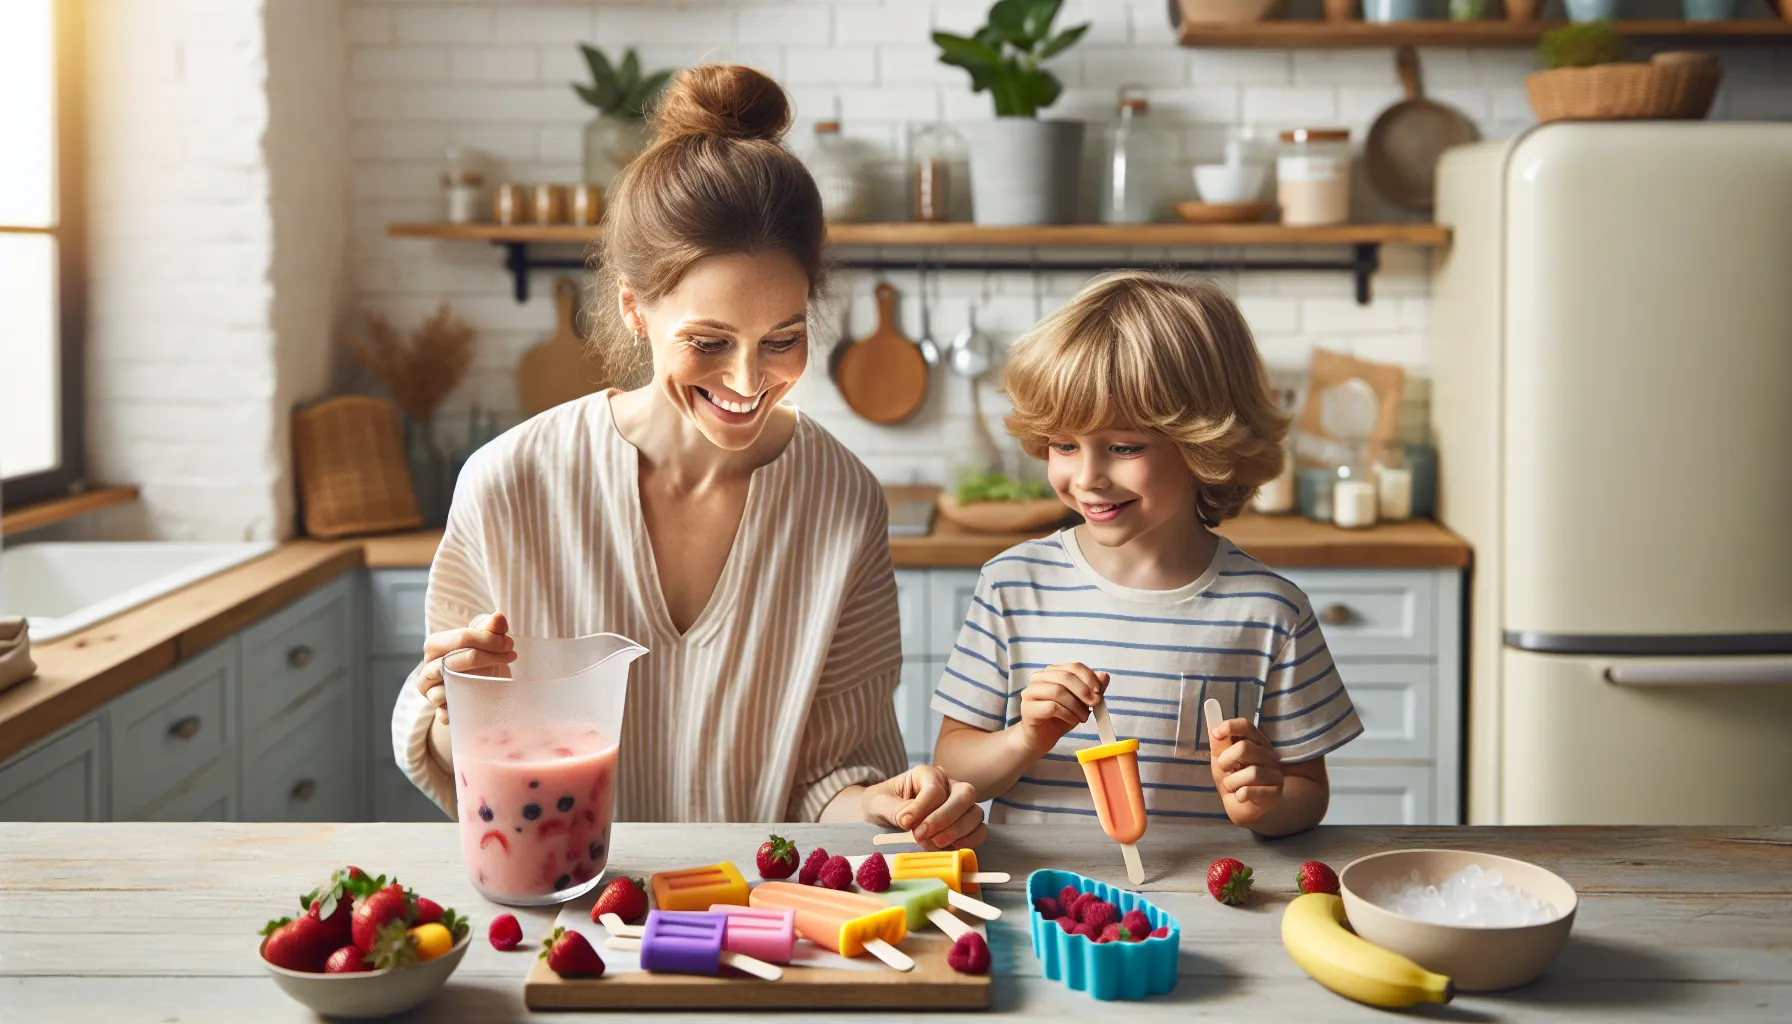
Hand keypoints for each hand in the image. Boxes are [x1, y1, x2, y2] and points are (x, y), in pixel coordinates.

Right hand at [415, 612, 514, 726]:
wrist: (474, 689)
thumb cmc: (477, 661)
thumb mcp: (485, 643)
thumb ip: (491, 629)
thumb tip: (499, 617)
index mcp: (435, 645)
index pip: (461, 638)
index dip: (488, 639)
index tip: (509, 644)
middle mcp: (427, 667)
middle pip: (454, 661)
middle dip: (488, 657)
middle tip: (510, 655)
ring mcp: (430, 691)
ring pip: (446, 687)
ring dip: (473, 684)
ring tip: (494, 678)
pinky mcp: (438, 710)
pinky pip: (444, 712)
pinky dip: (457, 709)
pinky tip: (473, 705)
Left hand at [860, 765, 985, 850]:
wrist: (882, 814)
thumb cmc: (882, 804)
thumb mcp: (879, 802)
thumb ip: (893, 808)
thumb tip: (908, 820)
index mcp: (927, 774)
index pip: (935, 788)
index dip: (922, 808)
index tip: (905, 823)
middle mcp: (949, 785)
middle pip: (964, 795)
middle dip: (945, 818)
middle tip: (922, 835)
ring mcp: (960, 804)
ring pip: (975, 813)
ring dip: (957, 831)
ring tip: (934, 843)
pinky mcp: (965, 823)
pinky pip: (979, 830)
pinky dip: (969, 841)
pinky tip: (950, 848)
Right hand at [1018, 663, 1107, 754]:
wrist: (1042, 737)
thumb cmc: (1060, 717)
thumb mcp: (1081, 702)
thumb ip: (1092, 689)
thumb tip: (1104, 676)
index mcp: (1052, 672)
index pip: (1073, 667)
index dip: (1089, 677)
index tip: (1099, 691)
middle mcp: (1038, 678)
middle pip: (1065, 677)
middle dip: (1084, 691)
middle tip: (1095, 704)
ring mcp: (1030, 692)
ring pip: (1057, 691)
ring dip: (1076, 706)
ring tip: (1083, 717)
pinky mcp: (1027, 708)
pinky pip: (1051, 707)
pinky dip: (1067, 714)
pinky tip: (1072, 721)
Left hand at [1209, 717, 1284, 824]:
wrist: (1242, 807)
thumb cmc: (1234, 779)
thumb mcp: (1221, 760)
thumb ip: (1219, 746)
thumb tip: (1214, 730)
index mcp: (1257, 742)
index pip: (1247, 726)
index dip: (1231, 726)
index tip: (1216, 733)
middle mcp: (1269, 755)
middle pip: (1245, 748)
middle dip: (1226, 760)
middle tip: (1224, 769)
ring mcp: (1275, 774)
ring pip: (1251, 773)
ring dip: (1232, 782)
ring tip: (1233, 786)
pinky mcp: (1275, 793)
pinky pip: (1251, 791)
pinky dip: (1240, 794)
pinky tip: (1241, 796)